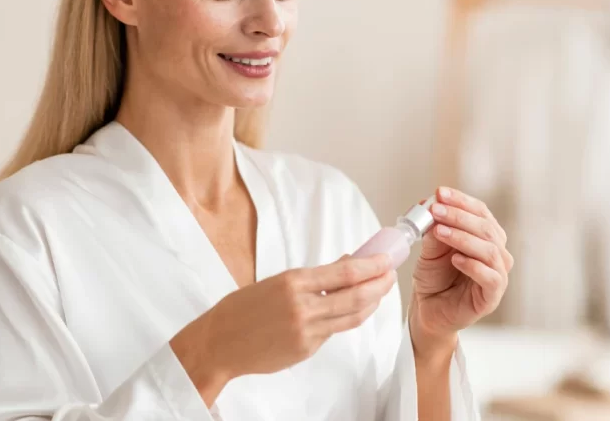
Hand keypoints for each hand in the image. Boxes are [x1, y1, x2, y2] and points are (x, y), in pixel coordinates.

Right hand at [171, 254, 395, 403]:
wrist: (219, 343)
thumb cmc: (241, 309)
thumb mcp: (276, 282)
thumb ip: (312, 278)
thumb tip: (344, 264)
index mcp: (293, 282)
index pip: (345, 272)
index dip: (372, 266)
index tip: (386, 260)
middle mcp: (302, 306)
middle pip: (356, 295)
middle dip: (380, 284)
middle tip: (390, 275)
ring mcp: (306, 331)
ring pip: (351, 316)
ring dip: (371, 303)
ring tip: (378, 292)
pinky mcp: (306, 349)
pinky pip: (333, 332)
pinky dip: (345, 319)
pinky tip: (349, 311)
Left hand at [409, 186, 512, 358]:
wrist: (428, 309)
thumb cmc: (434, 277)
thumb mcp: (430, 249)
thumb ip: (433, 229)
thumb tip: (430, 205)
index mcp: (484, 236)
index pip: (480, 212)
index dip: (462, 201)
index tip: (440, 193)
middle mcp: (496, 253)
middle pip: (486, 228)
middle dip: (459, 216)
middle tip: (436, 210)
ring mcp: (497, 274)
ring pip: (490, 250)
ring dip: (463, 238)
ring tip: (439, 232)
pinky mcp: (492, 296)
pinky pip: (491, 278)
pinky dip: (473, 265)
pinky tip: (455, 259)